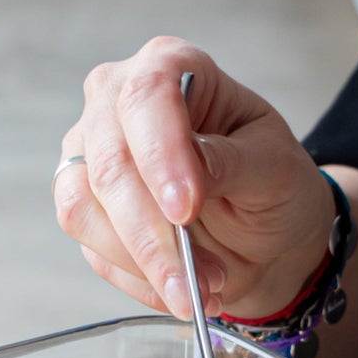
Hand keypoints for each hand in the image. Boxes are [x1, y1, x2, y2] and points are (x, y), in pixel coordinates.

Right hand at [56, 37, 335, 321]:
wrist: (264, 235)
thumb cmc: (273, 185)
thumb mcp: (275, 168)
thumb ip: (230, 163)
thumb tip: (185, 177)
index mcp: (171, 66)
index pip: (146, 96)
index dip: (160, 154)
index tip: (185, 210)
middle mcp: (117, 101)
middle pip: (110, 161)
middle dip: (153, 232)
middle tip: (200, 280)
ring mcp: (92, 153)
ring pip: (85, 209)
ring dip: (145, 262)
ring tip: (203, 290)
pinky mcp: (82, 205)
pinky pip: (92, 248)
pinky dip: (138, 279)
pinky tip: (180, 290)